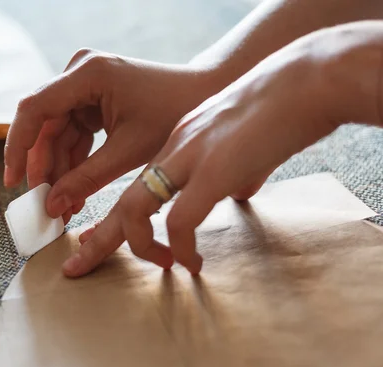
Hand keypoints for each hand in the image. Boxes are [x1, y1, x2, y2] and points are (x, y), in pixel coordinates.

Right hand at [3, 49, 223, 222]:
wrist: (205, 95)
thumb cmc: (174, 115)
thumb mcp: (128, 152)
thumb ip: (86, 179)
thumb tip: (52, 206)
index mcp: (88, 74)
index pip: (34, 110)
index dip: (17, 148)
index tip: (13, 182)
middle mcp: (80, 73)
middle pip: (44, 126)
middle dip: (43, 168)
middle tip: (43, 205)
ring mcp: (85, 85)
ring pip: (57, 134)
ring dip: (59, 170)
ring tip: (62, 207)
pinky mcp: (93, 99)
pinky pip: (73, 133)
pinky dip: (74, 161)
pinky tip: (73, 191)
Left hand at [62, 31, 344, 276]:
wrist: (304, 83)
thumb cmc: (282, 113)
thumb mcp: (244, 145)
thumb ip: (234, 170)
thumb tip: (239, 191)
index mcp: (179, 143)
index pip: (137, 186)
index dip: (114, 217)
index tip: (95, 239)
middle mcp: (174, 150)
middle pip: (123, 200)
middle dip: (98, 239)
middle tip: (78, 265)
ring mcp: (189, 159)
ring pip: (136, 207)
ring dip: (138, 246)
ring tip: (163, 266)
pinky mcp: (212, 170)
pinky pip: (180, 220)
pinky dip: (179, 247)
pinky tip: (191, 262)